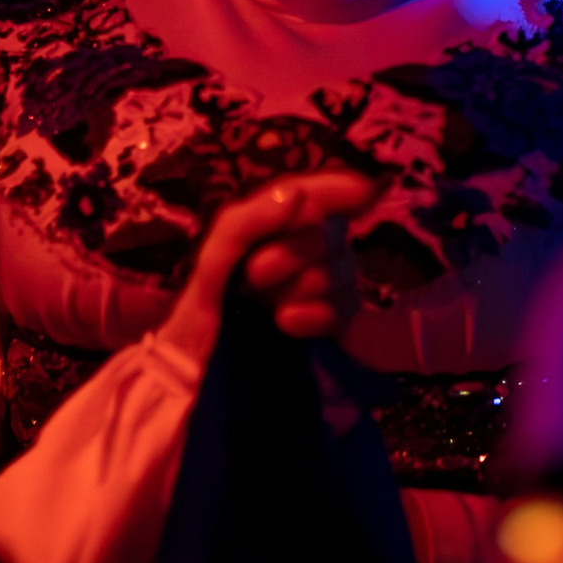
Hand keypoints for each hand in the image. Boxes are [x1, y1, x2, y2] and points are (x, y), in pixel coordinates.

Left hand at [159, 170, 378, 365]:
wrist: (199, 375)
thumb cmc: (196, 313)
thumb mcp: (211, 260)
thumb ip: (246, 222)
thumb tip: (295, 193)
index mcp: (269, 227)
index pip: (311, 194)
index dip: (338, 188)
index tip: (365, 191)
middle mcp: (299, 250)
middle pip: (325, 234)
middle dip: (292, 255)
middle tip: (253, 279)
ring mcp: (318, 287)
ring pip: (341, 271)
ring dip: (302, 288)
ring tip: (267, 308)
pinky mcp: (330, 324)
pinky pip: (346, 310)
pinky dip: (318, 316)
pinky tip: (286, 323)